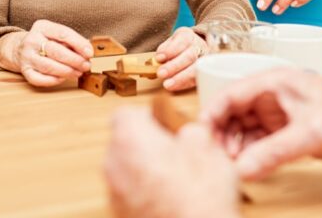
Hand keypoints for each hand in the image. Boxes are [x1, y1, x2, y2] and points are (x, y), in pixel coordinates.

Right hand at [0, 20, 92, 86]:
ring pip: (48, 66)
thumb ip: (71, 41)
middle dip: (75, 60)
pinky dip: (53, 80)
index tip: (90, 53)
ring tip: (78, 73)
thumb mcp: (55, 34)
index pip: (63, 33)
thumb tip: (88, 52)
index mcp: (42, 27)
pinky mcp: (24, 70)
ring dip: (67, 71)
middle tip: (86, 65)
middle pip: (56, 51)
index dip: (78, 44)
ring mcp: (26, 56)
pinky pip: (39, 79)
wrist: (19, 48)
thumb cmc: (45, 41)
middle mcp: (32, 40)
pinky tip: (63, 78)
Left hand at [104, 108, 240, 217]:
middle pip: (126, 142)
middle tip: (176, 152)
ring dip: (148, 169)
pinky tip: (172, 198)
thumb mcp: (207, 146)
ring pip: (129, 169)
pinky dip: (147, 192)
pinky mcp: (121, 214)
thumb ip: (189, 129)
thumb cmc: (200, 197)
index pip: (126, 113)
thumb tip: (186, 132)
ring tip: (178, 180)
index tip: (167, 124)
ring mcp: (115, 193)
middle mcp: (114, 164)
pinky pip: (132, 193)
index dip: (149, 117)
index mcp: (129, 138)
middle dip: (149, 144)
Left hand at [154, 27, 205, 91]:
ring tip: (167, 84)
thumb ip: (165, 49)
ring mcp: (204, 60)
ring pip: (195, 69)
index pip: (182, 41)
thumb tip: (158, 59)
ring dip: (180, 78)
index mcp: (188, 36)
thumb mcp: (171, 42)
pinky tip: (175, 86)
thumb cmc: (181, 45)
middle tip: (161, 73)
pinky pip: (197, 79)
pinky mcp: (205, 72)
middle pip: (189, 56)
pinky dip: (184, 84)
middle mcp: (199, 47)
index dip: (171, 50)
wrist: (198, 47)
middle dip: (174, 66)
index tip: (159, 58)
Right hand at [202, 68, 321, 179]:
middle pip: (233, 112)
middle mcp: (274, 96)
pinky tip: (248, 166)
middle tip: (215, 157)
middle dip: (221, 134)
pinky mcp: (289, 131)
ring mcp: (281, 114)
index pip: (231, 94)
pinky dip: (251, 154)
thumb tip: (242, 168)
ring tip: (231, 165)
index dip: (212, 114)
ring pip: (244, 129)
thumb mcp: (310, 134)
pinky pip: (260, 142)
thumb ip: (273, 152)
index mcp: (275, 82)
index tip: (200, 136)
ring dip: (235, 146)